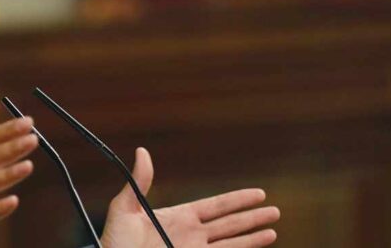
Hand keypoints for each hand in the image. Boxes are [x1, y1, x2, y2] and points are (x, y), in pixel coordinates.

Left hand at [101, 148, 279, 247]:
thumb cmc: (114, 242)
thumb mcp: (124, 208)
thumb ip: (139, 182)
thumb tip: (142, 151)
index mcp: (179, 217)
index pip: (216, 206)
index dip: (237, 200)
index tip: (258, 194)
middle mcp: (191, 235)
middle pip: (231, 224)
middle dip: (253, 218)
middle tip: (276, 211)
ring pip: (232, 244)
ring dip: (253, 238)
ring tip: (274, 231)